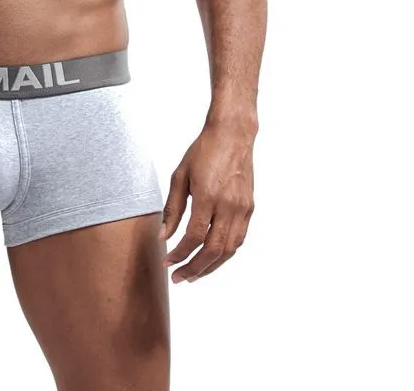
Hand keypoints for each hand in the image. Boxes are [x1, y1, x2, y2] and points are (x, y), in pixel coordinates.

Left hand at [157, 121, 254, 282]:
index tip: (167, 262)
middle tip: (179, 278)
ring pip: (229, 250)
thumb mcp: (180, 175)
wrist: (232, 135)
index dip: (180, 253)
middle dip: (194, 268)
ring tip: (194, 274)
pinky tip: (212, 257)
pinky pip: (238, 239)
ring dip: (211, 266)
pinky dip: (225, 253)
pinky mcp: (250, 208)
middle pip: (213, 250)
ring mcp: (242, 208)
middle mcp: (228, 206)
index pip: (194, 237)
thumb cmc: (203, 151)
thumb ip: (173, 208)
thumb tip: (163, 235)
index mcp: (208, 196)